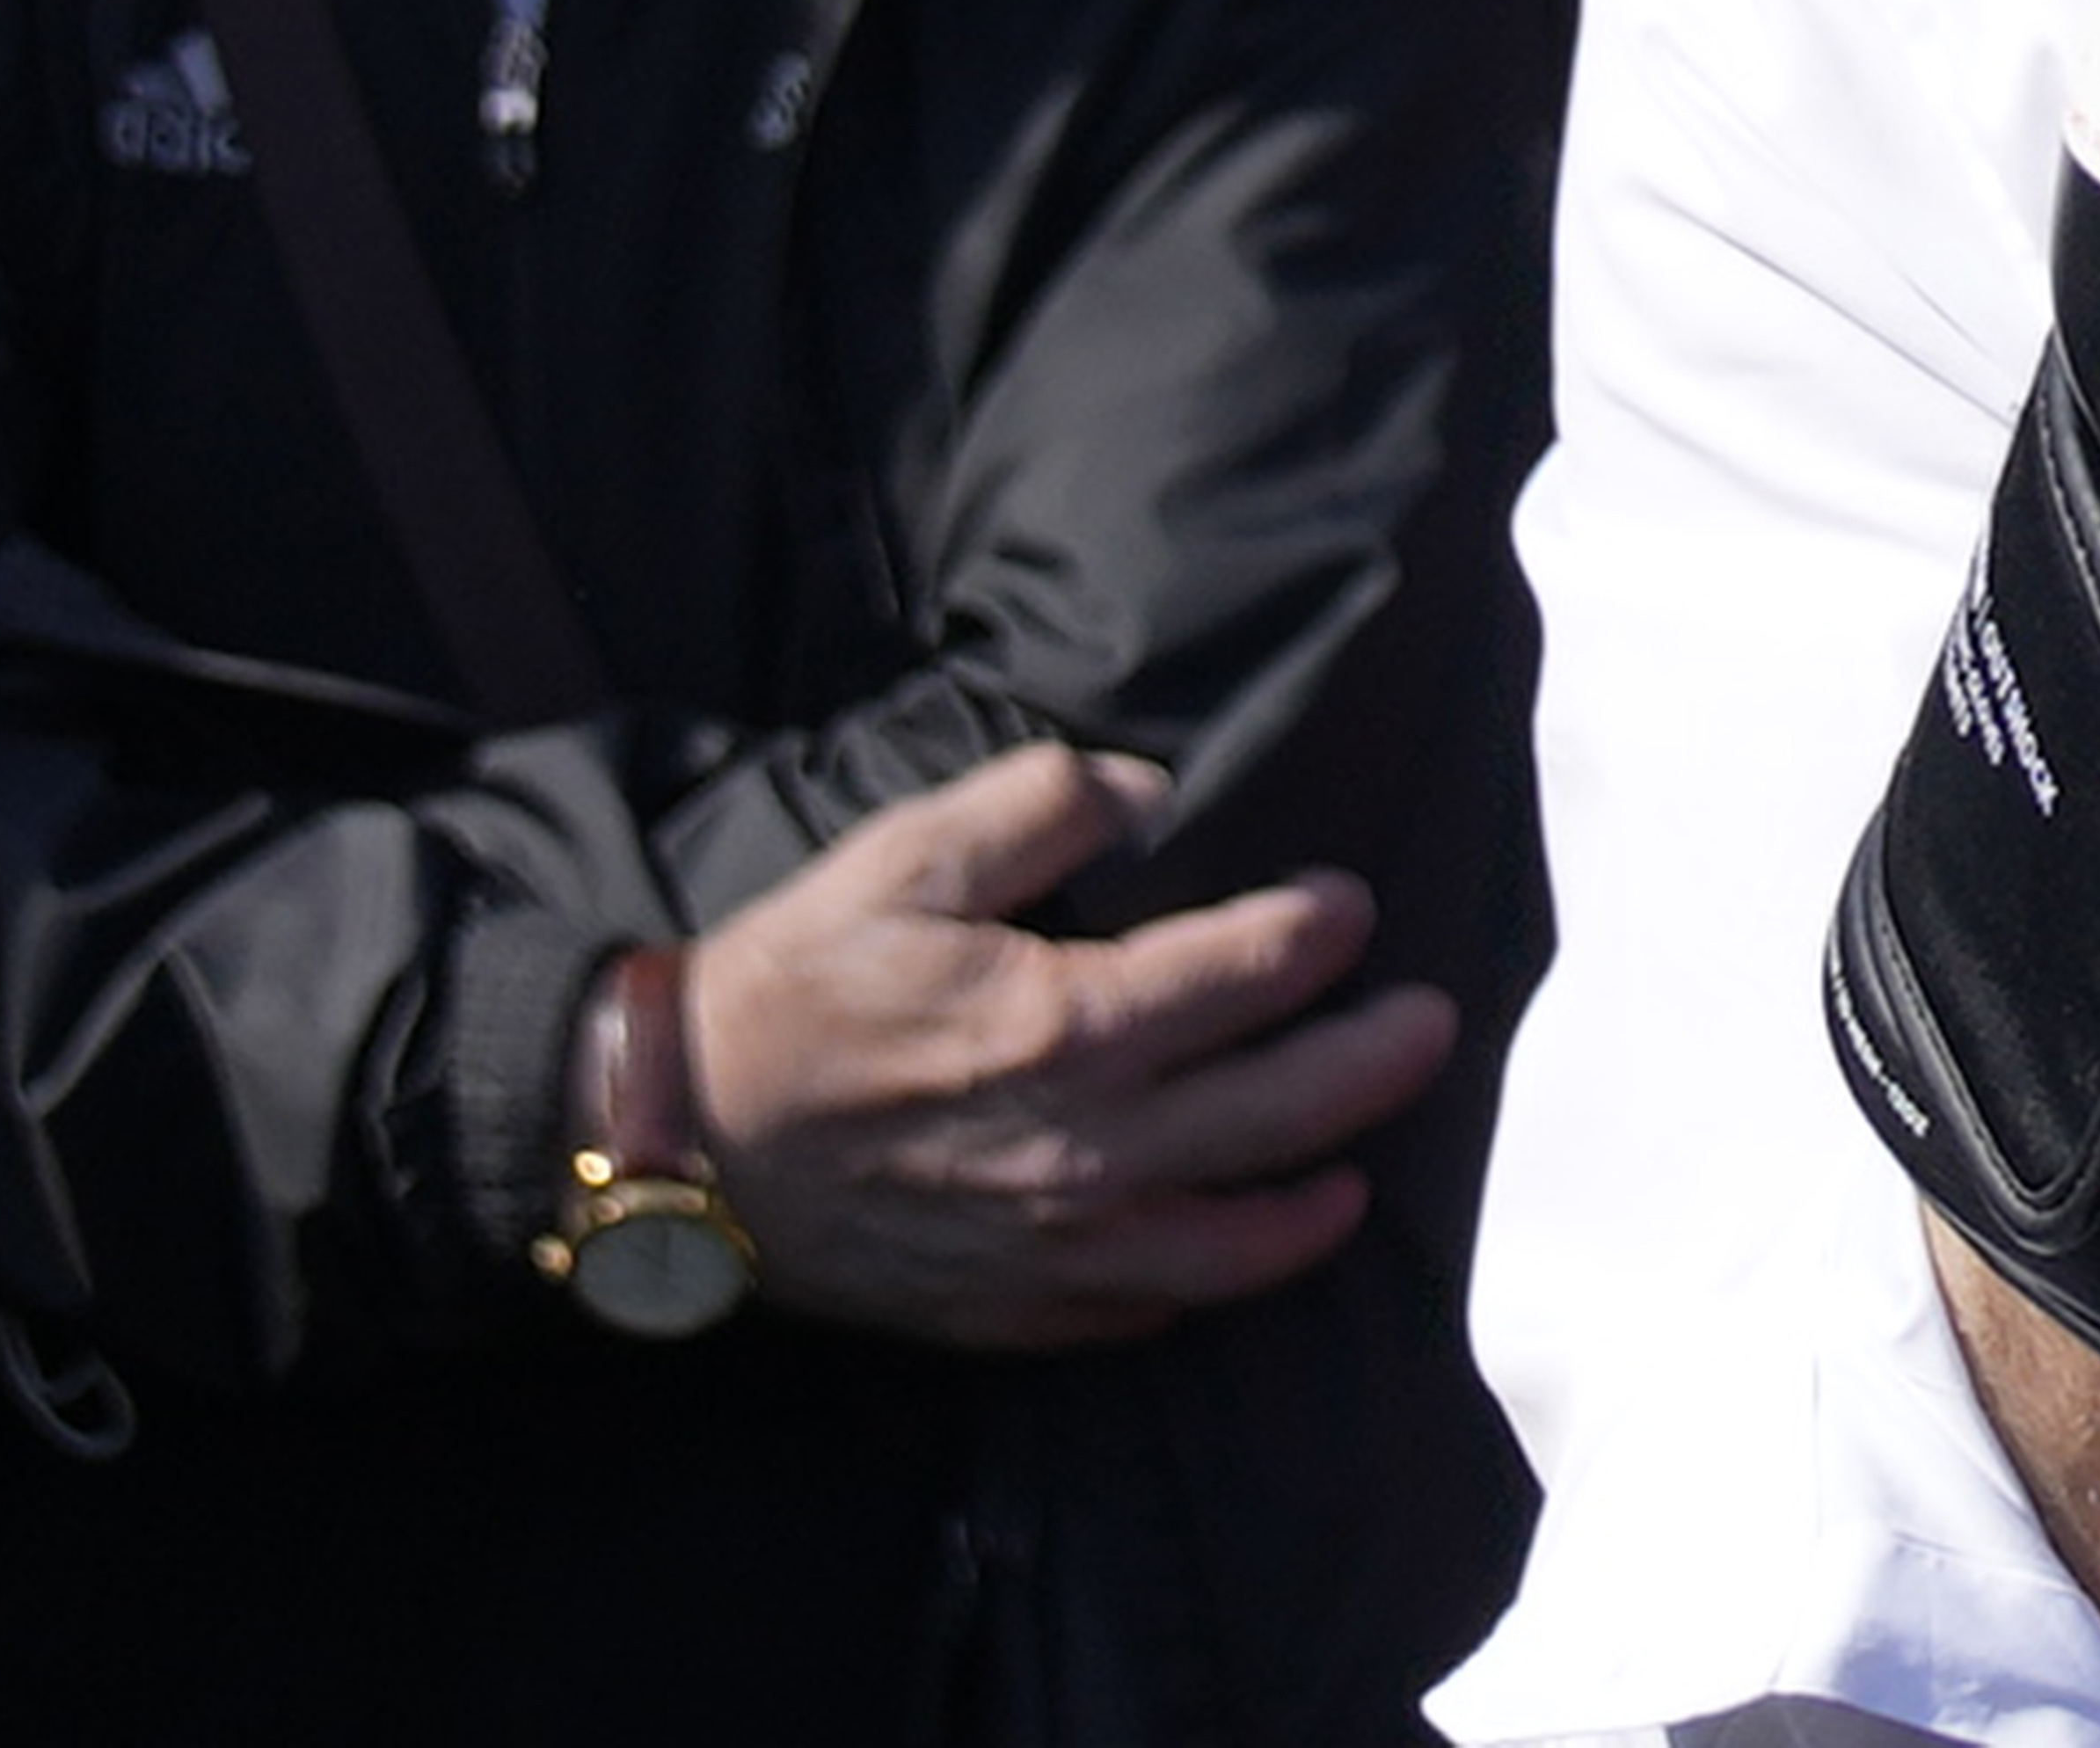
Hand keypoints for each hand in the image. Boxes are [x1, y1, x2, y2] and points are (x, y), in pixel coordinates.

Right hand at [676, 739, 1455, 1350]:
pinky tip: (1227, 1254)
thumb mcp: (908, 854)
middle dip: (1372, 1061)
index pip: (1246, 972)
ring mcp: (1049, 1242)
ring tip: (1360, 1171)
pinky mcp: (1004, 1305)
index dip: (1317, 930)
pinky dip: (1196, 1284)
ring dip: (1311, 1204)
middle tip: (1431, 1023)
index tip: (1348, 905)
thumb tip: (1150, 790)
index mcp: (1066, 1023)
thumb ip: (1045, 804)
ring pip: (1228, 1239)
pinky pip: (1135, 1309)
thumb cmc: (789, 987)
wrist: (668, 1139)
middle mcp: (1082, 1147)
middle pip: (1279, 1109)